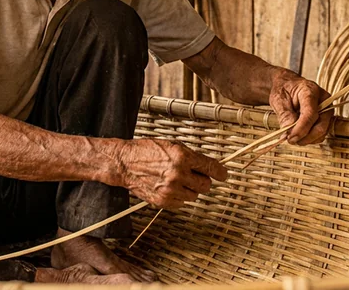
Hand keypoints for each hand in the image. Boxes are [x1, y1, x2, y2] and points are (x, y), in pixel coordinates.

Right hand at [113, 139, 227, 208]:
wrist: (125, 164)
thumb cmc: (147, 151)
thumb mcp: (172, 146)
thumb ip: (191, 157)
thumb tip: (209, 167)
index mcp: (182, 157)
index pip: (211, 167)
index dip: (221, 172)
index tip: (223, 175)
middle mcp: (178, 174)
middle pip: (205, 185)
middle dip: (202, 180)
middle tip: (193, 175)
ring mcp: (171, 190)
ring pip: (195, 195)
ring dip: (190, 189)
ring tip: (177, 180)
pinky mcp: (164, 201)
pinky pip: (182, 203)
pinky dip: (179, 197)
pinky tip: (169, 187)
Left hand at [268, 71, 332, 144]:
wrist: (289, 85)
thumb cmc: (284, 90)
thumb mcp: (278, 99)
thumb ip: (284, 115)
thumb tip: (288, 133)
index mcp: (311, 91)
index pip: (310, 113)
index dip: (301, 129)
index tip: (290, 138)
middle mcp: (324, 101)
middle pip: (320, 126)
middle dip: (305, 137)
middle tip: (290, 140)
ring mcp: (327, 110)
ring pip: (322, 133)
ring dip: (307, 139)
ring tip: (292, 135)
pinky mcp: (326, 119)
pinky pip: (320, 134)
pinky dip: (309, 138)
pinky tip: (299, 134)